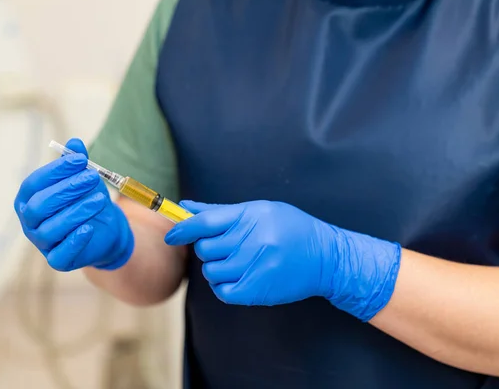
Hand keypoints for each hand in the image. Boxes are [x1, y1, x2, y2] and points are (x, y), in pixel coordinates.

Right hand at [14, 138, 133, 271]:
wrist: (106, 229)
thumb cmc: (88, 200)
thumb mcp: (85, 180)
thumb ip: (78, 163)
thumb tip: (75, 143)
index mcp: (29, 198)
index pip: (34, 183)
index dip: (56, 170)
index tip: (80, 160)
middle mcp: (30, 221)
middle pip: (40, 206)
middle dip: (67, 189)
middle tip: (91, 177)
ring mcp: (42, 242)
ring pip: (51, 228)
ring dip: (76, 211)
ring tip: (99, 198)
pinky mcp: (57, 260)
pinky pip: (60, 254)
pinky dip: (74, 241)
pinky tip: (89, 227)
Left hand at [164, 200, 400, 321]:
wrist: (326, 257)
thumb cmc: (291, 229)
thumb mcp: (260, 210)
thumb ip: (220, 211)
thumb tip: (185, 206)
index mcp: (251, 216)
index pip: (205, 222)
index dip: (182, 229)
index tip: (172, 235)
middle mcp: (253, 240)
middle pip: (205, 248)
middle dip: (208, 249)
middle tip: (225, 247)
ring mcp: (256, 266)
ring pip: (212, 271)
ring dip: (217, 268)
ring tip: (235, 262)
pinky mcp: (258, 289)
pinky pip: (223, 291)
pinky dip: (224, 286)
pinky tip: (237, 277)